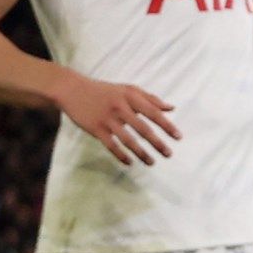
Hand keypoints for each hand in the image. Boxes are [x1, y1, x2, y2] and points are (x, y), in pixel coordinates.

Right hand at [50, 74, 180, 165]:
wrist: (73, 90)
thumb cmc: (105, 90)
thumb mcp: (128, 89)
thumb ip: (151, 98)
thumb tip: (171, 108)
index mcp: (131, 97)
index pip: (153, 112)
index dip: (167, 125)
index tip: (178, 137)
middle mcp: (121, 108)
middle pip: (143, 128)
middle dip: (157, 143)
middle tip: (168, 154)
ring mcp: (108, 119)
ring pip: (128, 140)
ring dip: (141, 153)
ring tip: (152, 162)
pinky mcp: (95, 128)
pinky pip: (111, 145)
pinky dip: (121, 155)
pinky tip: (130, 162)